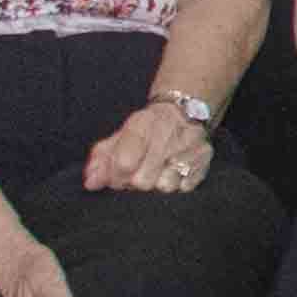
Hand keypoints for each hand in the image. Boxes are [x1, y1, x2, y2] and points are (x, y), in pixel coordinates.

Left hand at [84, 99, 218, 197]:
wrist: (184, 109)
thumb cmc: (146, 129)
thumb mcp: (120, 135)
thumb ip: (101, 158)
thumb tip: (91, 183)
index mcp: (142, 125)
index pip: (123, 163)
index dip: (115, 177)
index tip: (117, 176)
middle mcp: (167, 134)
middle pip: (142, 181)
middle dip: (135, 183)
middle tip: (138, 174)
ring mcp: (189, 146)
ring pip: (165, 186)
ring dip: (157, 184)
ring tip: (157, 173)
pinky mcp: (205, 156)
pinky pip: (185, 187)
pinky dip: (177, 184)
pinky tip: (174, 172)